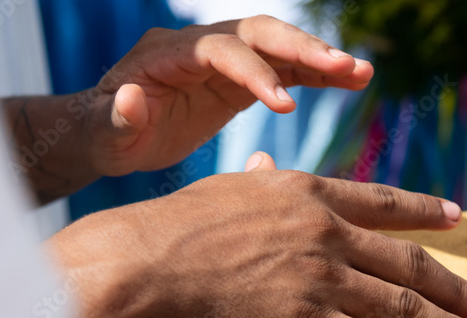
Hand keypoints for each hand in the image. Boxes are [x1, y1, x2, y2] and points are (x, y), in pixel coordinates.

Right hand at [47, 154, 466, 317]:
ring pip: (406, 308)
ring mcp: (324, 278)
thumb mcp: (229, 190)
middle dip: (457, 289)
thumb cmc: (174, 228)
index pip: (383, 202)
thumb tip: (273, 164)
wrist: (144, 263)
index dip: (425, 213)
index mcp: (309, 194)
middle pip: (409, 264)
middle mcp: (328, 232)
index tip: (459, 219)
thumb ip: (265, 184)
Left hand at [81, 16, 372, 176]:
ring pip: (279, 47)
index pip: (221, 50)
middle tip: (345, 67)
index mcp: (168, 54)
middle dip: (302, 50)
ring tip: (363, 73)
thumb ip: (115, 118)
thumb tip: (129, 98)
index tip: (285, 104)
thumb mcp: (103, 133)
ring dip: (321, 59)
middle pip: (258, 34)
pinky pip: (285, 70)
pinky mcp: (240, 79)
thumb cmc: (104, 134)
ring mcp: (224, 59)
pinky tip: (352, 81)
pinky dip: (318, 75)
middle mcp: (200, 46)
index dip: (254, 72)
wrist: (110, 132)